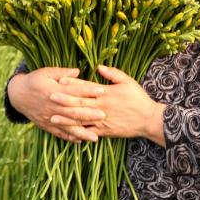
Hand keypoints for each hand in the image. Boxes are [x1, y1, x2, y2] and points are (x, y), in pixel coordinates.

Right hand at [7, 68, 103, 142]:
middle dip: (88, 114)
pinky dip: (69, 137)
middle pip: (73, 110)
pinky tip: (80, 141)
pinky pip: (58, 133)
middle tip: (104, 115)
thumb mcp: (46, 72)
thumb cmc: (34, 80)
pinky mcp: (46, 125)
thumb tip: (78, 71)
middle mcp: (52, 105)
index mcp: (53, 90)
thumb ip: (62, 72)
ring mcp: (49, 117)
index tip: (102, 90)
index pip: (74, 91)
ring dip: (81, 132)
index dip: (88, 90)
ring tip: (95, 137)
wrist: (17, 95)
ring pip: (67, 125)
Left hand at [49, 65, 166, 146]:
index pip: (86, 87)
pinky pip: (89, 132)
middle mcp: (102, 106)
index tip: (59, 80)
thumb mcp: (128, 81)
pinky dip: (78, 133)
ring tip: (52, 117)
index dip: (72, 83)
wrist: (149, 120)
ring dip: (66, 119)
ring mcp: (102, 120)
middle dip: (64, 100)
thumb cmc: (139, 99)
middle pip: (80, 102)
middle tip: (50, 97)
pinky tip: (67, 133)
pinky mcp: (105, 131)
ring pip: (81, 119)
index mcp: (106, 93)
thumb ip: (112, 74)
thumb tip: (98, 67)